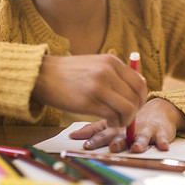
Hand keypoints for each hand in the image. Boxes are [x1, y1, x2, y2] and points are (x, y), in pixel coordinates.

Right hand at [31, 54, 146, 127]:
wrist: (42, 75)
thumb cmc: (68, 73)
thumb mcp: (94, 64)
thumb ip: (113, 73)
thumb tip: (133, 90)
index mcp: (111, 61)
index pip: (139, 82)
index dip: (141, 98)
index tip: (135, 105)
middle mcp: (108, 71)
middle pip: (136, 96)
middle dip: (135, 111)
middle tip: (127, 117)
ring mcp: (99, 86)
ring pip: (128, 108)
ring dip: (126, 119)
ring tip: (117, 122)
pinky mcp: (89, 102)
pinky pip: (113, 116)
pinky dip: (114, 123)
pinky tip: (108, 122)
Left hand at [69, 98, 184, 152]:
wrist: (158, 110)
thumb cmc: (131, 120)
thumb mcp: (113, 124)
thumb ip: (94, 130)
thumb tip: (73, 135)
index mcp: (118, 126)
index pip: (104, 133)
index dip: (96, 140)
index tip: (87, 146)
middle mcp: (130, 127)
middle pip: (123, 135)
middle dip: (118, 141)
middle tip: (114, 147)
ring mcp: (145, 128)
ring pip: (142, 135)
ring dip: (140, 141)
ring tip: (137, 148)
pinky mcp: (161, 131)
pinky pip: (163, 136)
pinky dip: (163, 141)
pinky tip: (163, 146)